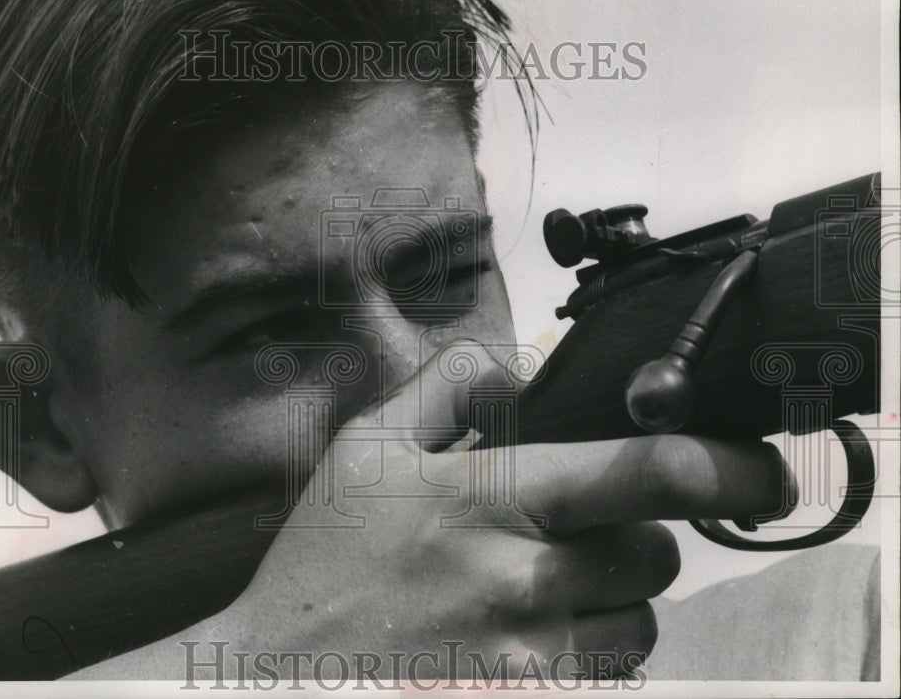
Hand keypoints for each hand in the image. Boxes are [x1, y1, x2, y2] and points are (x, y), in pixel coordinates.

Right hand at [220, 341, 790, 683]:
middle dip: (638, 538)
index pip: (640, 475)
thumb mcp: (365, 449)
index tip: (760, 471)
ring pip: (640, 626)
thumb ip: (446, 390)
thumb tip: (520, 368)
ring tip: (544, 592)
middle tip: (584, 534)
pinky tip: (526, 638)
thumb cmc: (325, 560)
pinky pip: (606, 679)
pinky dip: (586, 653)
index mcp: (485, 499)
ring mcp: (530, 659)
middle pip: (655, 557)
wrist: (274, 680)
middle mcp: (519, 582)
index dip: (721, 467)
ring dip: (613, 602)